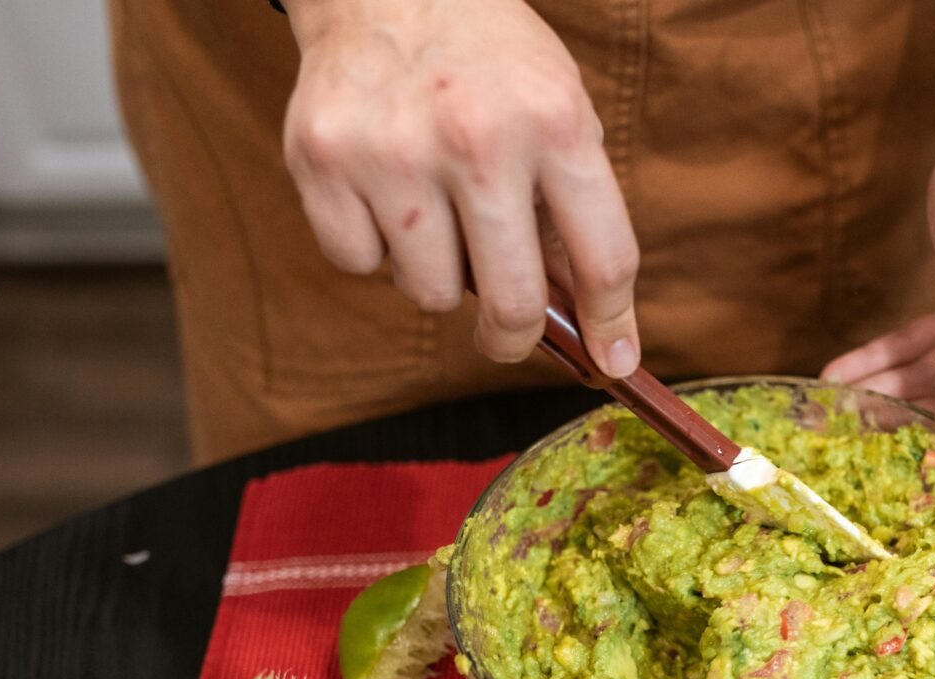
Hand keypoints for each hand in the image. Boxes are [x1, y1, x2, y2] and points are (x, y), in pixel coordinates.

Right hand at [281, 0, 640, 374]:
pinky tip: (383, 194)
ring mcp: (393, 151)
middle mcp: (477, 139)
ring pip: (430, 295)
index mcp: (554, 121)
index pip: (603, 258)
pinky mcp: (322, 160)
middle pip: (513, 302)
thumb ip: (575, 211)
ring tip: (436, 217)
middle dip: (516, 338)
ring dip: (438, 277)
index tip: (612, 360)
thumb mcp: (558, 110)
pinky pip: (359, 264)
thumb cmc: (487, 62)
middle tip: (509, 334)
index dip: (611, 324)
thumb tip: (589, 324)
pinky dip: (374, 249)